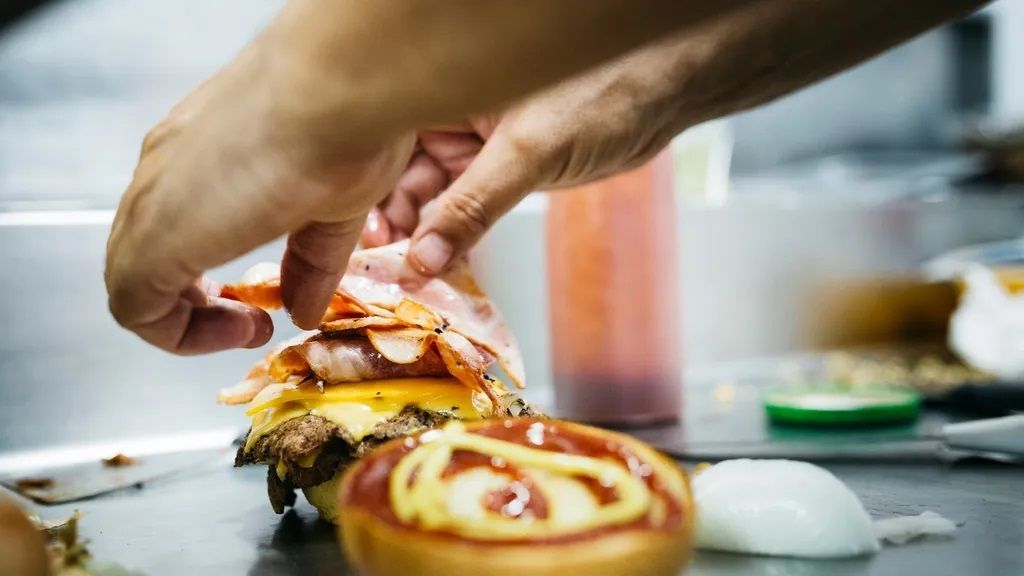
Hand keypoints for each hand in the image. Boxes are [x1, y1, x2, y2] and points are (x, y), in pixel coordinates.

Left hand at [105, 39, 414, 354]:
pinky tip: (240, 325)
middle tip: (248, 316)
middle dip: (196, 299)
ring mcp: (154, 197)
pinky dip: (181, 334)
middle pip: (148, 250)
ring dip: (189, 320)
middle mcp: (168, 166)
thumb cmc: (346, 123)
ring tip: (246, 326)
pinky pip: (134, 308)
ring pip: (132, 279)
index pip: (181, 215)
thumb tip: (305, 309)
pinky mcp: (153, 237)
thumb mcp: (333, 206)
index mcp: (206, 147)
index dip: (212, 266)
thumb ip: (311, 262)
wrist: (336, 93)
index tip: (262, 293)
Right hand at [361, 40, 693, 273]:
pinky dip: (448, 232)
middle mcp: (450, 111)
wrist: (664, 94)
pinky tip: (436, 258)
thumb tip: (424, 256)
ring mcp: (473, 140)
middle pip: (396, 171)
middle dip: (389, 218)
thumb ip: (472, 207)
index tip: (364, 237)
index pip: (385, 140)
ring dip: (417, 232)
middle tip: (383, 264)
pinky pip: (459, 203)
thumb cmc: (605, 89)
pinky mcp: (498, 165)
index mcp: (444, 86)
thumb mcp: (529, 152)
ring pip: (426, 192)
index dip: (367, 189)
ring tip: (407, 269)